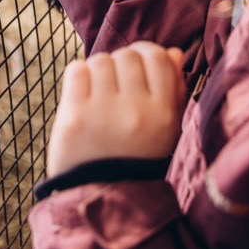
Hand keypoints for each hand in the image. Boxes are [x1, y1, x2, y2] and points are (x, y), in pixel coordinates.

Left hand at [46, 42, 186, 175]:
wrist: (101, 197)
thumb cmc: (136, 159)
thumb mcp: (165, 131)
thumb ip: (173, 91)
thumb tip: (173, 52)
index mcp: (163, 113)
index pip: (157, 57)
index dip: (145, 52)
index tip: (138, 62)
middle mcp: (136, 110)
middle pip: (127, 56)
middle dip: (120, 64)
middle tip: (116, 84)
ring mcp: (103, 112)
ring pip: (101, 61)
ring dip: (98, 71)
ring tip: (99, 93)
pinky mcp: (74, 116)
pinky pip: (76, 70)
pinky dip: (79, 76)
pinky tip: (82, 95)